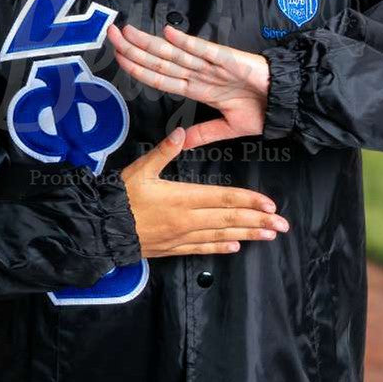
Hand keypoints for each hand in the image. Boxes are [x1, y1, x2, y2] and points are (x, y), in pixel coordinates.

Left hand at [106, 21, 269, 150]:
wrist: (287, 102)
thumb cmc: (261, 110)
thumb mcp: (227, 128)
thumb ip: (202, 133)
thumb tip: (180, 143)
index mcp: (198, 88)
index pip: (160, 77)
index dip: (138, 68)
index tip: (118, 58)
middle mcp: (199, 73)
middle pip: (160, 61)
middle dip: (134, 49)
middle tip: (110, 34)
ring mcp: (212, 65)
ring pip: (175, 54)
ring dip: (151, 43)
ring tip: (128, 32)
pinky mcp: (231, 60)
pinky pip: (206, 51)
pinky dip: (188, 43)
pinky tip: (170, 34)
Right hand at [121, 127, 289, 257]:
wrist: (100, 229)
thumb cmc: (120, 197)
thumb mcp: (140, 169)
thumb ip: (163, 151)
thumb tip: (182, 132)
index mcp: (182, 197)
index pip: (223, 198)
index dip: (249, 200)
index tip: (269, 204)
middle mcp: (187, 219)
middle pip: (229, 219)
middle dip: (258, 221)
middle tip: (282, 225)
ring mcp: (181, 237)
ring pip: (221, 236)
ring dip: (247, 235)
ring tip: (268, 236)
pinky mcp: (172, 249)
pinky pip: (201, 249)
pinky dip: (220, 248)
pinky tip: (235, 246)